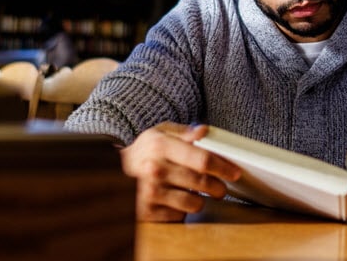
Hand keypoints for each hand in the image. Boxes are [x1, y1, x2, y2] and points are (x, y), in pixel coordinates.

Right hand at [119, 122, 241, 221]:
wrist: (112, 173)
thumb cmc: (141, 152)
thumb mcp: (158, 133)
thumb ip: (183, 132)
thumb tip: (204, 131)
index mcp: (160, 146)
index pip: (202, 159)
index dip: (223, 167)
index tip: (234, 172)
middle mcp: (155, 169)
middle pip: (202, 183)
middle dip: (218, 187)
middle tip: (220, 188)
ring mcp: (151, 193)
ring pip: (194, 202)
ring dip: (201, 200)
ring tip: (197, 193)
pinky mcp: (148, 212)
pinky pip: (179, 215)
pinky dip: (183, 210)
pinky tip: (177, 201)